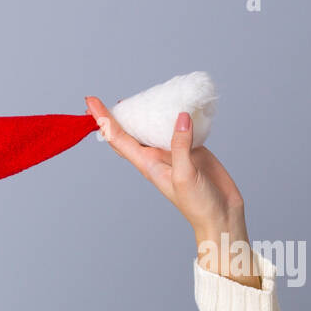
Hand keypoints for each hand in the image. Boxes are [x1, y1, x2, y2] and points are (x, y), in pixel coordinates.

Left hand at [84, 96, 246, 243]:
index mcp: (147, 163)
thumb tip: (180, 116)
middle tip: (101, 100)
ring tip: (140, 96)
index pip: (117, 137)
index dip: (103, 119)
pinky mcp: (192, 148)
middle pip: (129, 132)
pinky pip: (181, 127)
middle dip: (114, 117)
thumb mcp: (185, 175)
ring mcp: (173, 151)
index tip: (89, 101)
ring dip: (145, 113)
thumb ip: (180, 146)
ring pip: (153, 127)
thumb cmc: (197, 204)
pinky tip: (178, 103)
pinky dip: (177, 114)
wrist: (220, 215)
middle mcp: (156, 156)